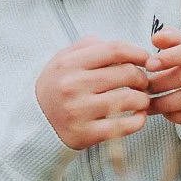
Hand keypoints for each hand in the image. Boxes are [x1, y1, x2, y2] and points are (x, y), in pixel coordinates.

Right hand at [35, 38, 151, 150]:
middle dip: (142, 77)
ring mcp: (79, 111)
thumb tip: (120, 47)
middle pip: (127, 73)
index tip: (146, 59)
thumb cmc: (55, 88)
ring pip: (130, 99)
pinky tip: (137, 116)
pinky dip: (138, 120)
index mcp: (69, 64)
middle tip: (143, 82)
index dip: (137, 52)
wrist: (34, 122)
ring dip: (143, 99)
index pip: (114, 50)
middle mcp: (73, 86)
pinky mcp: (86, 134)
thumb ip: (88, 46)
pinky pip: (125, 126)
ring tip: (141, 100)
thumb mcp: (62, 60)